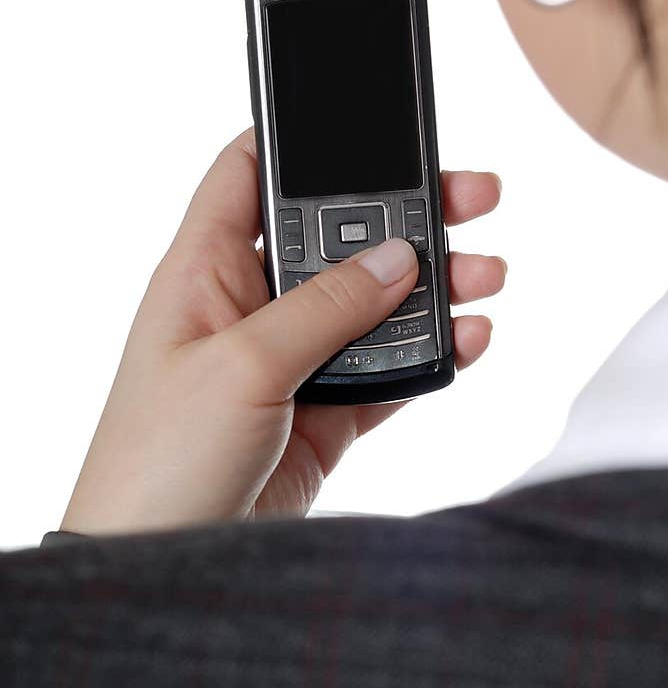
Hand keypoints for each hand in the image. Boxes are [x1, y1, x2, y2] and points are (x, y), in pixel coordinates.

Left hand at [61, 129, 504, 535]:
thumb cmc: (161, 460)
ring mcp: (290, 365)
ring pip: (374, 309)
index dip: (300, 142)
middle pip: (335, 242)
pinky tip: (468, 340)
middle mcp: (250, 310)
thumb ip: (323, 309)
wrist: (159, 564)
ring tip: (488, 276)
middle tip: (472, 199)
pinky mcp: (323, 418)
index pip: (247, 177)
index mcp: (204, 273)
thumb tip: (394, 259)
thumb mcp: (241, 365)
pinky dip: (429, 357)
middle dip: (404, 219)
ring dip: (433, 292)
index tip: (367, 124)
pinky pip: (387, 373)